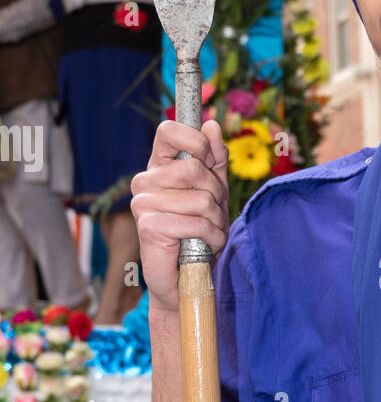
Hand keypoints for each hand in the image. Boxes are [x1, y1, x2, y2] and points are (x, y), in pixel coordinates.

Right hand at [130, 119, 228, 313]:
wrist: (187, 277)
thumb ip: (214, 159)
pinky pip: (196, 222)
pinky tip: (204, 246)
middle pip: (194, 168)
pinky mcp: (148, 226)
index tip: (208, 161)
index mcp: (159, 167)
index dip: (196, 141)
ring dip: (217, 220)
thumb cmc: (200, 232)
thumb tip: (212, 125)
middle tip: (212, 212)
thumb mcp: (215, 190)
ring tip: (208, 231)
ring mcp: (143, 203)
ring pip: (200, 197)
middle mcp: (145, 181)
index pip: (169, 130)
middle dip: (216, 194)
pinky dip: (212, 237)